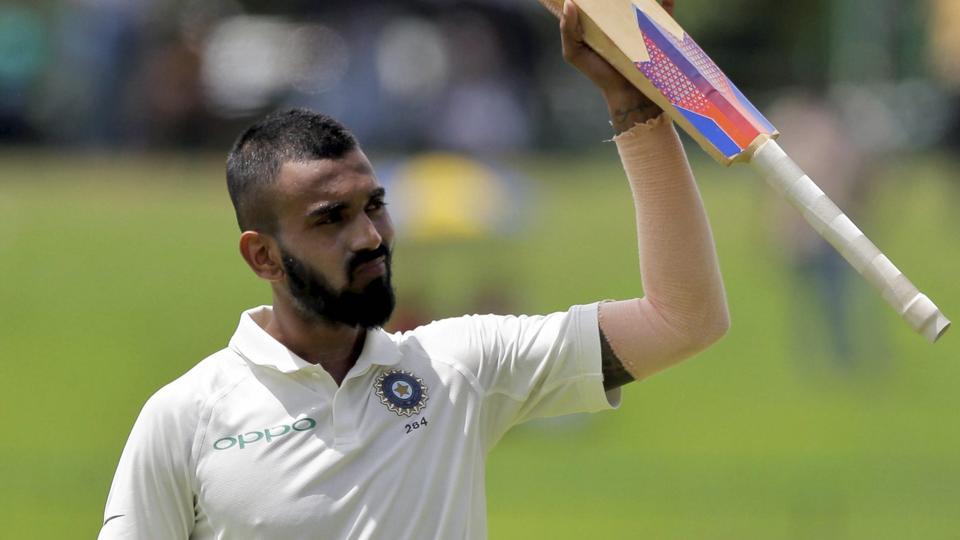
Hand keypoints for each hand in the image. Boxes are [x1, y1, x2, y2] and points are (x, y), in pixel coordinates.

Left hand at [559, 0, 673, 131]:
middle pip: (620, 0)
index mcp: (600, 24)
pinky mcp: (657, 32)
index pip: (596, 3)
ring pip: (642, 3)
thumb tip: (569, 3)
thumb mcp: (576, 54)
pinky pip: (665, 13)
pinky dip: (667, 3)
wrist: (629, 95)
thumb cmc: (599, 74)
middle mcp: (619, 21)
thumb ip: (568, 31)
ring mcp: (639, 26)